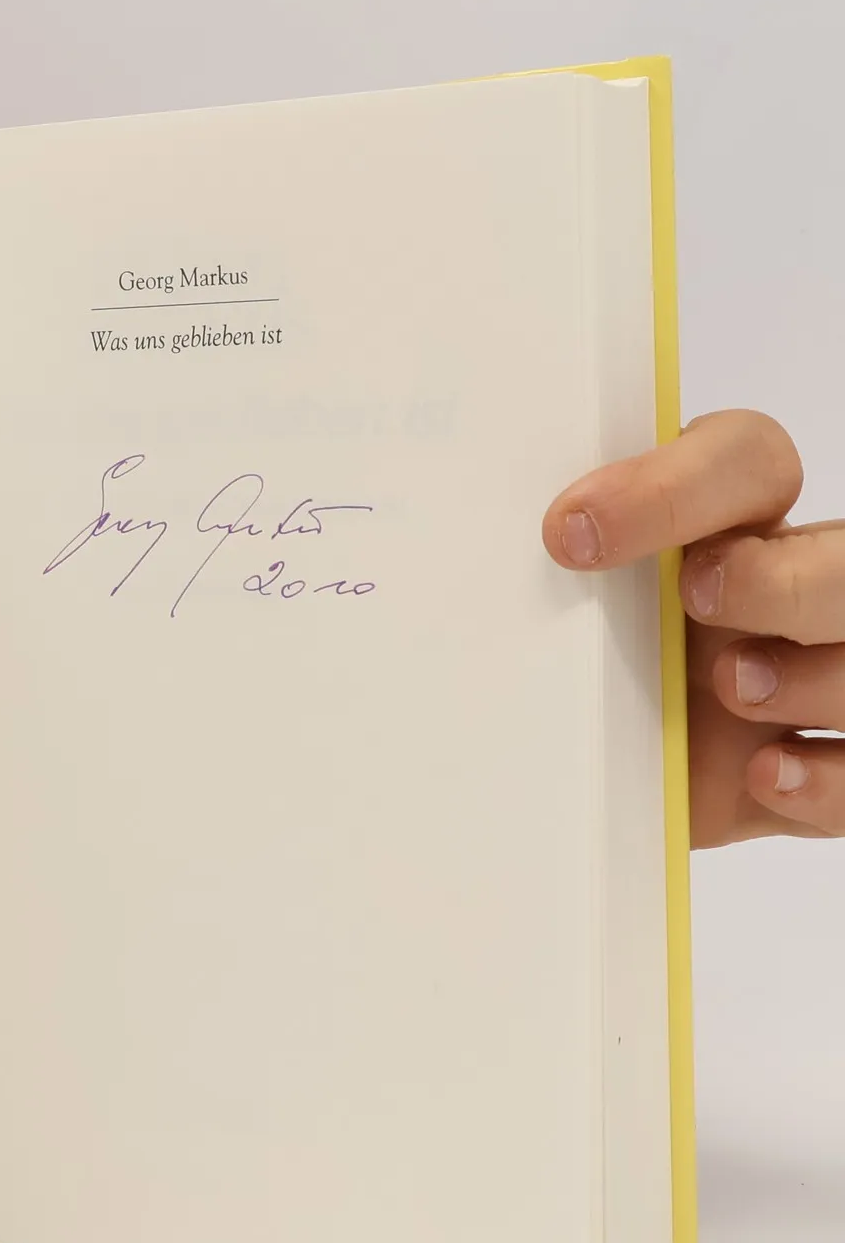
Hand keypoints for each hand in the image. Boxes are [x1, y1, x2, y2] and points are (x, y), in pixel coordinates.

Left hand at [543, 408, 839, 845]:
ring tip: (731, 689)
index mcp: (721, 526)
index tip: (568, 533)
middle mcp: (787, 589)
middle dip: (779, 579)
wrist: (567, 781)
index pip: (743, 460)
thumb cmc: (553, 670)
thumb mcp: (542, 618)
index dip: (674, 489)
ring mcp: (818, 676)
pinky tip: (763, 774)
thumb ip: (531, 581)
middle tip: (693, 600)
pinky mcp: (822, 767)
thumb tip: (437, 561)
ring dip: (814, 678)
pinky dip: (825, 778)